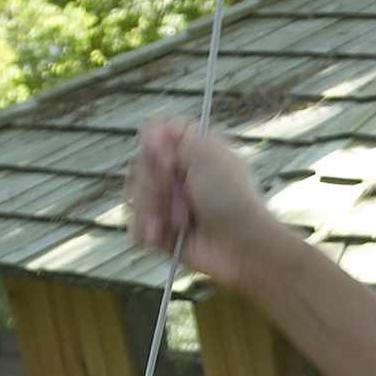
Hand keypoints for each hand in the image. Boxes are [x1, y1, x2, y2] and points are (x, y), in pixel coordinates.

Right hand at [124, 118, 281, 291]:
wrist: (241, 246)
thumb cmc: (231, 197)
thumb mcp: (208, 152)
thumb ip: (178, 133)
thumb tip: (152, 130)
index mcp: (192, 152)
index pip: (153, 137)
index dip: (153, 149)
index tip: (167, 163)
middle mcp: (179, 174)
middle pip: (140, 167)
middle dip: (153, 185)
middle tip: (174, 197)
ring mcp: (169, 203)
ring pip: (135, 196)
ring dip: (149, 210)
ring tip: (172, 225)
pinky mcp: (162, 231)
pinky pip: (136, 225)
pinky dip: (145, 230)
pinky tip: (159, 237)